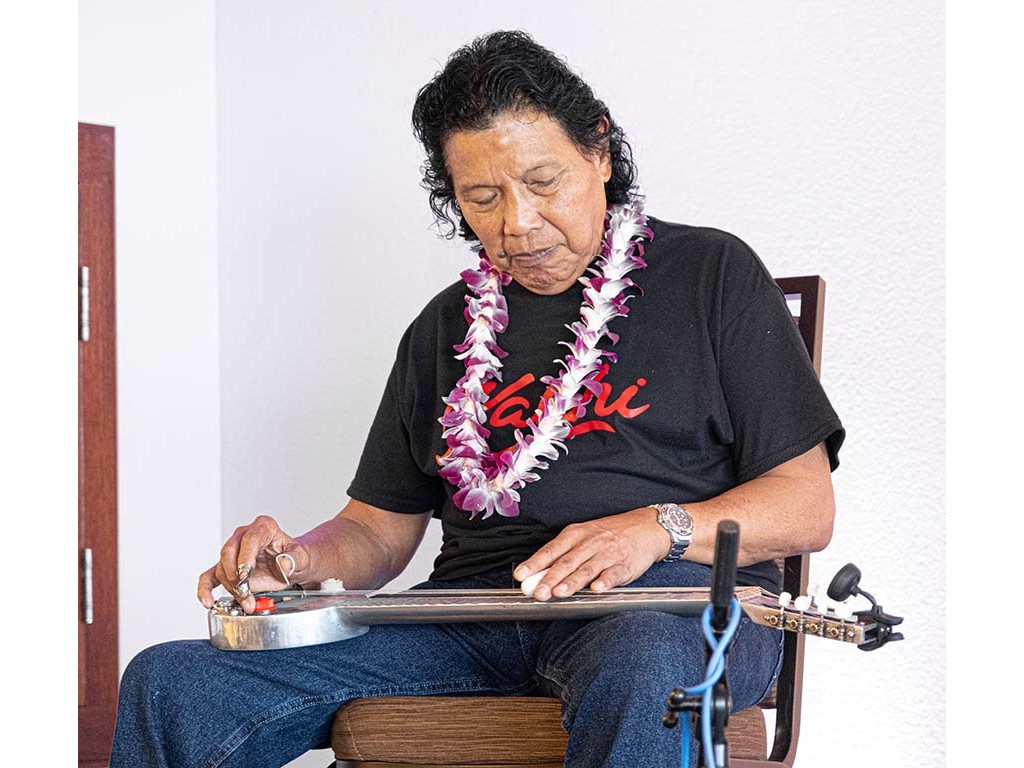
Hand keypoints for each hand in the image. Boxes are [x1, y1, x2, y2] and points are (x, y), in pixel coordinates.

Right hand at [197, 515, 309, 612]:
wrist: (291, 565)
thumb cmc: (294, 557)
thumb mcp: (301, 558)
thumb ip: (294, 560)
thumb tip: (283, 564)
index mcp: (264, 527)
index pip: (249, 540)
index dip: (245, 557)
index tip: (245, 575)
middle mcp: (244, 535)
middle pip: (229, 553)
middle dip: (235, 576)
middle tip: (246, 592)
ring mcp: (233, 551)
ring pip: (222, 568)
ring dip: (232, 588)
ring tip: (247, 602)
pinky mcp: (227, 567)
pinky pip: (209, 576)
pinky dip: (205, 589)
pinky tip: (207, 601)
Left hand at [512, 506, 668, 600]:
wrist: (645, 527)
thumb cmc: (608, 535)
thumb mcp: (583, 537)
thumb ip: (562, 556)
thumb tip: (535, 576)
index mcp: (576, 534)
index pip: (551, 549)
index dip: (535, 563)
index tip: (520, 575)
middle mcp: (590, 542)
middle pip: (567, 562)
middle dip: (550, 578)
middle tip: (538, 592)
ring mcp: (609, 553)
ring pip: (588, 568)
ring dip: (572, 582)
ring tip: (559, 593)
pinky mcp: (626, 564)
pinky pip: (614, 573)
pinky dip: (605, 581)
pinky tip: (597, 589)